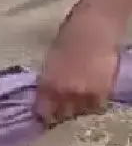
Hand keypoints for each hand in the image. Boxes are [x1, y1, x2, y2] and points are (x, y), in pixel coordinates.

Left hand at [35, 6, 121, 126]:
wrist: (94, 27)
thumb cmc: (68, 36)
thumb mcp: (50, 59)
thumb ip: (48, 78)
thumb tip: (44, 93)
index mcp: (48, 81)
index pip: (43, 108)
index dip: (42, 115)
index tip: (40, 118)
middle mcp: (66, 90)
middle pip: (61, 114)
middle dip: (58, 115)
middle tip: (58, 115)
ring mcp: (86, 91)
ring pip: (80, 112)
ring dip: (77, 111)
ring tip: (74, 108)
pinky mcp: (104, 90)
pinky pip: (97, 106)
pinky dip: (93, 106)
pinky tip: (90, 102)